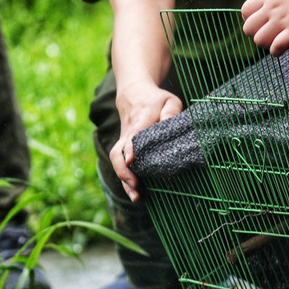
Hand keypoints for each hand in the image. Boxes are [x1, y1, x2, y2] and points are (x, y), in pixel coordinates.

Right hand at [111, 82, 182, 200]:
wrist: (133, 93)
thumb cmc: (156, 99)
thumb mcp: (169, 100)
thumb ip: (172, 112)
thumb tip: (170, 126)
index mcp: (140, 119)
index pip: (133, 135)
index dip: (131, 147)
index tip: (132, 160)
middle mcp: (128, 132)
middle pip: (119, 152)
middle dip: (124, 170)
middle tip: (135, 184)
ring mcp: (123, 140)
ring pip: (117, 160)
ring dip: (123, 178)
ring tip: (135, 195)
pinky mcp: (123, 146)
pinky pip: (119, 163)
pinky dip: (125, 178)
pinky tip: (134, 192)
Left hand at [241, 0, 288, 56]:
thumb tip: (270, 1)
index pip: (245, 10)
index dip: (249, 19)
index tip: (260, 23)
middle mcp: (272, 8)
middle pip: (248, 29)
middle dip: (256, 34)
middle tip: (269, 34)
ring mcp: (282, 20)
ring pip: (259, 40)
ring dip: (267, 44)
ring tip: (277, 41)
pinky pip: (276, 48)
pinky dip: (277, 52)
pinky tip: (283, 48)